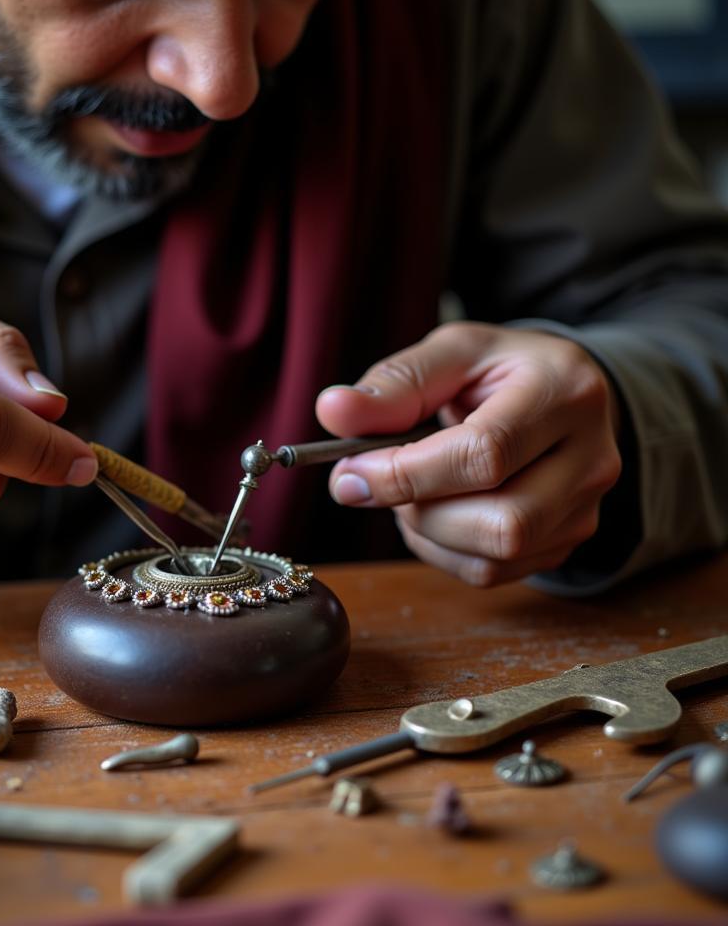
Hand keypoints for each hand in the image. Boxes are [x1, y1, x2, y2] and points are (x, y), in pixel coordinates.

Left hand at [315, 322, 621, 585]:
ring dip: (427, 533)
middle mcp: (592, 456)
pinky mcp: (570, 540)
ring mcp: (586, 506)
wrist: (560, 395)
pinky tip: (434, 512)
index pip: (484, 454)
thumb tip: (333, 411)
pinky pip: (493, 572)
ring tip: (408, 492)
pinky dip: (443, 551)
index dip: (406, 473)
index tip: (350, 471)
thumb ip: (395, 382)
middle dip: (419, 510)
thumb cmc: (500, 371)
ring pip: (495, 556)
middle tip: (379, 482)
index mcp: (564, 392)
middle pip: (501, 521)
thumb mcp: (451, 353)